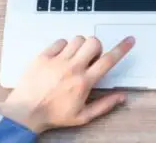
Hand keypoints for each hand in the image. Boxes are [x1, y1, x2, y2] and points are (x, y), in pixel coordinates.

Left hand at [0, 35, 134, 133]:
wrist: (25, 112)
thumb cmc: (53, 115)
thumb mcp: (82, 116)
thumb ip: (105, 105)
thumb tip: (121, 97)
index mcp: (84, 82)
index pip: (108, 60)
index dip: (122, 48)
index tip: (129, 40)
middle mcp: (72, 68)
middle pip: (93, 43)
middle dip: (96, 46)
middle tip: (91, 56)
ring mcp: (57, 60)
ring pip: (77, 39)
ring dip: (80, 45)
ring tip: (75, 57)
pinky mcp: (43, 56)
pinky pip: (59, 41)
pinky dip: (64, 46)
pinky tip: (61, 57)